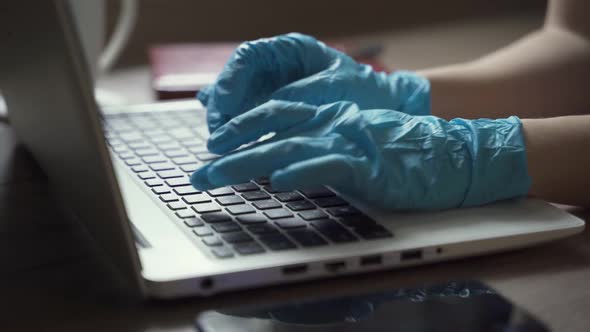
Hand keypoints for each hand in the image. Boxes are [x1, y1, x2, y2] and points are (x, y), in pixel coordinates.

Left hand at [191, 100, 530, 209]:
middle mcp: (331, 121)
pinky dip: (304, 172)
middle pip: (271, 131)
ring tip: (218, 173)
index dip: (240, 129)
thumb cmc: (401, 152)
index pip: (274, 116)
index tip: (211, 146)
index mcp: (327, 114)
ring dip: (251, 162)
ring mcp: (348, 140)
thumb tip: (280, 166)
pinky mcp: (368, 163)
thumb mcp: (353, 143)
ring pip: (290, 147)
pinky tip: (280, 182)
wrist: (450, 152)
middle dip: (230, 151)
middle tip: (198, 173)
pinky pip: (331, 166)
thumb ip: (317, 149)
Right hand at [198, 33, 430, 132]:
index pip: (249, 57)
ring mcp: (273, 88)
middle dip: (223, 106)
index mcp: (290, 49)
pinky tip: (225, 138)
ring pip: (237, 99)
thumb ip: (303, 92)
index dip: (230, 80)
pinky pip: (248, 116)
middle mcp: (276, 67)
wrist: (380, 107)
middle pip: (236, 80)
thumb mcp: (335, 87)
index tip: (221, 105)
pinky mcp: (275, 111)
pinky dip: (236, 127)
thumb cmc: (363, 90)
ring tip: (219, 142)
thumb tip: (271, 104)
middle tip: (218, 134)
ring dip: (226, 120)